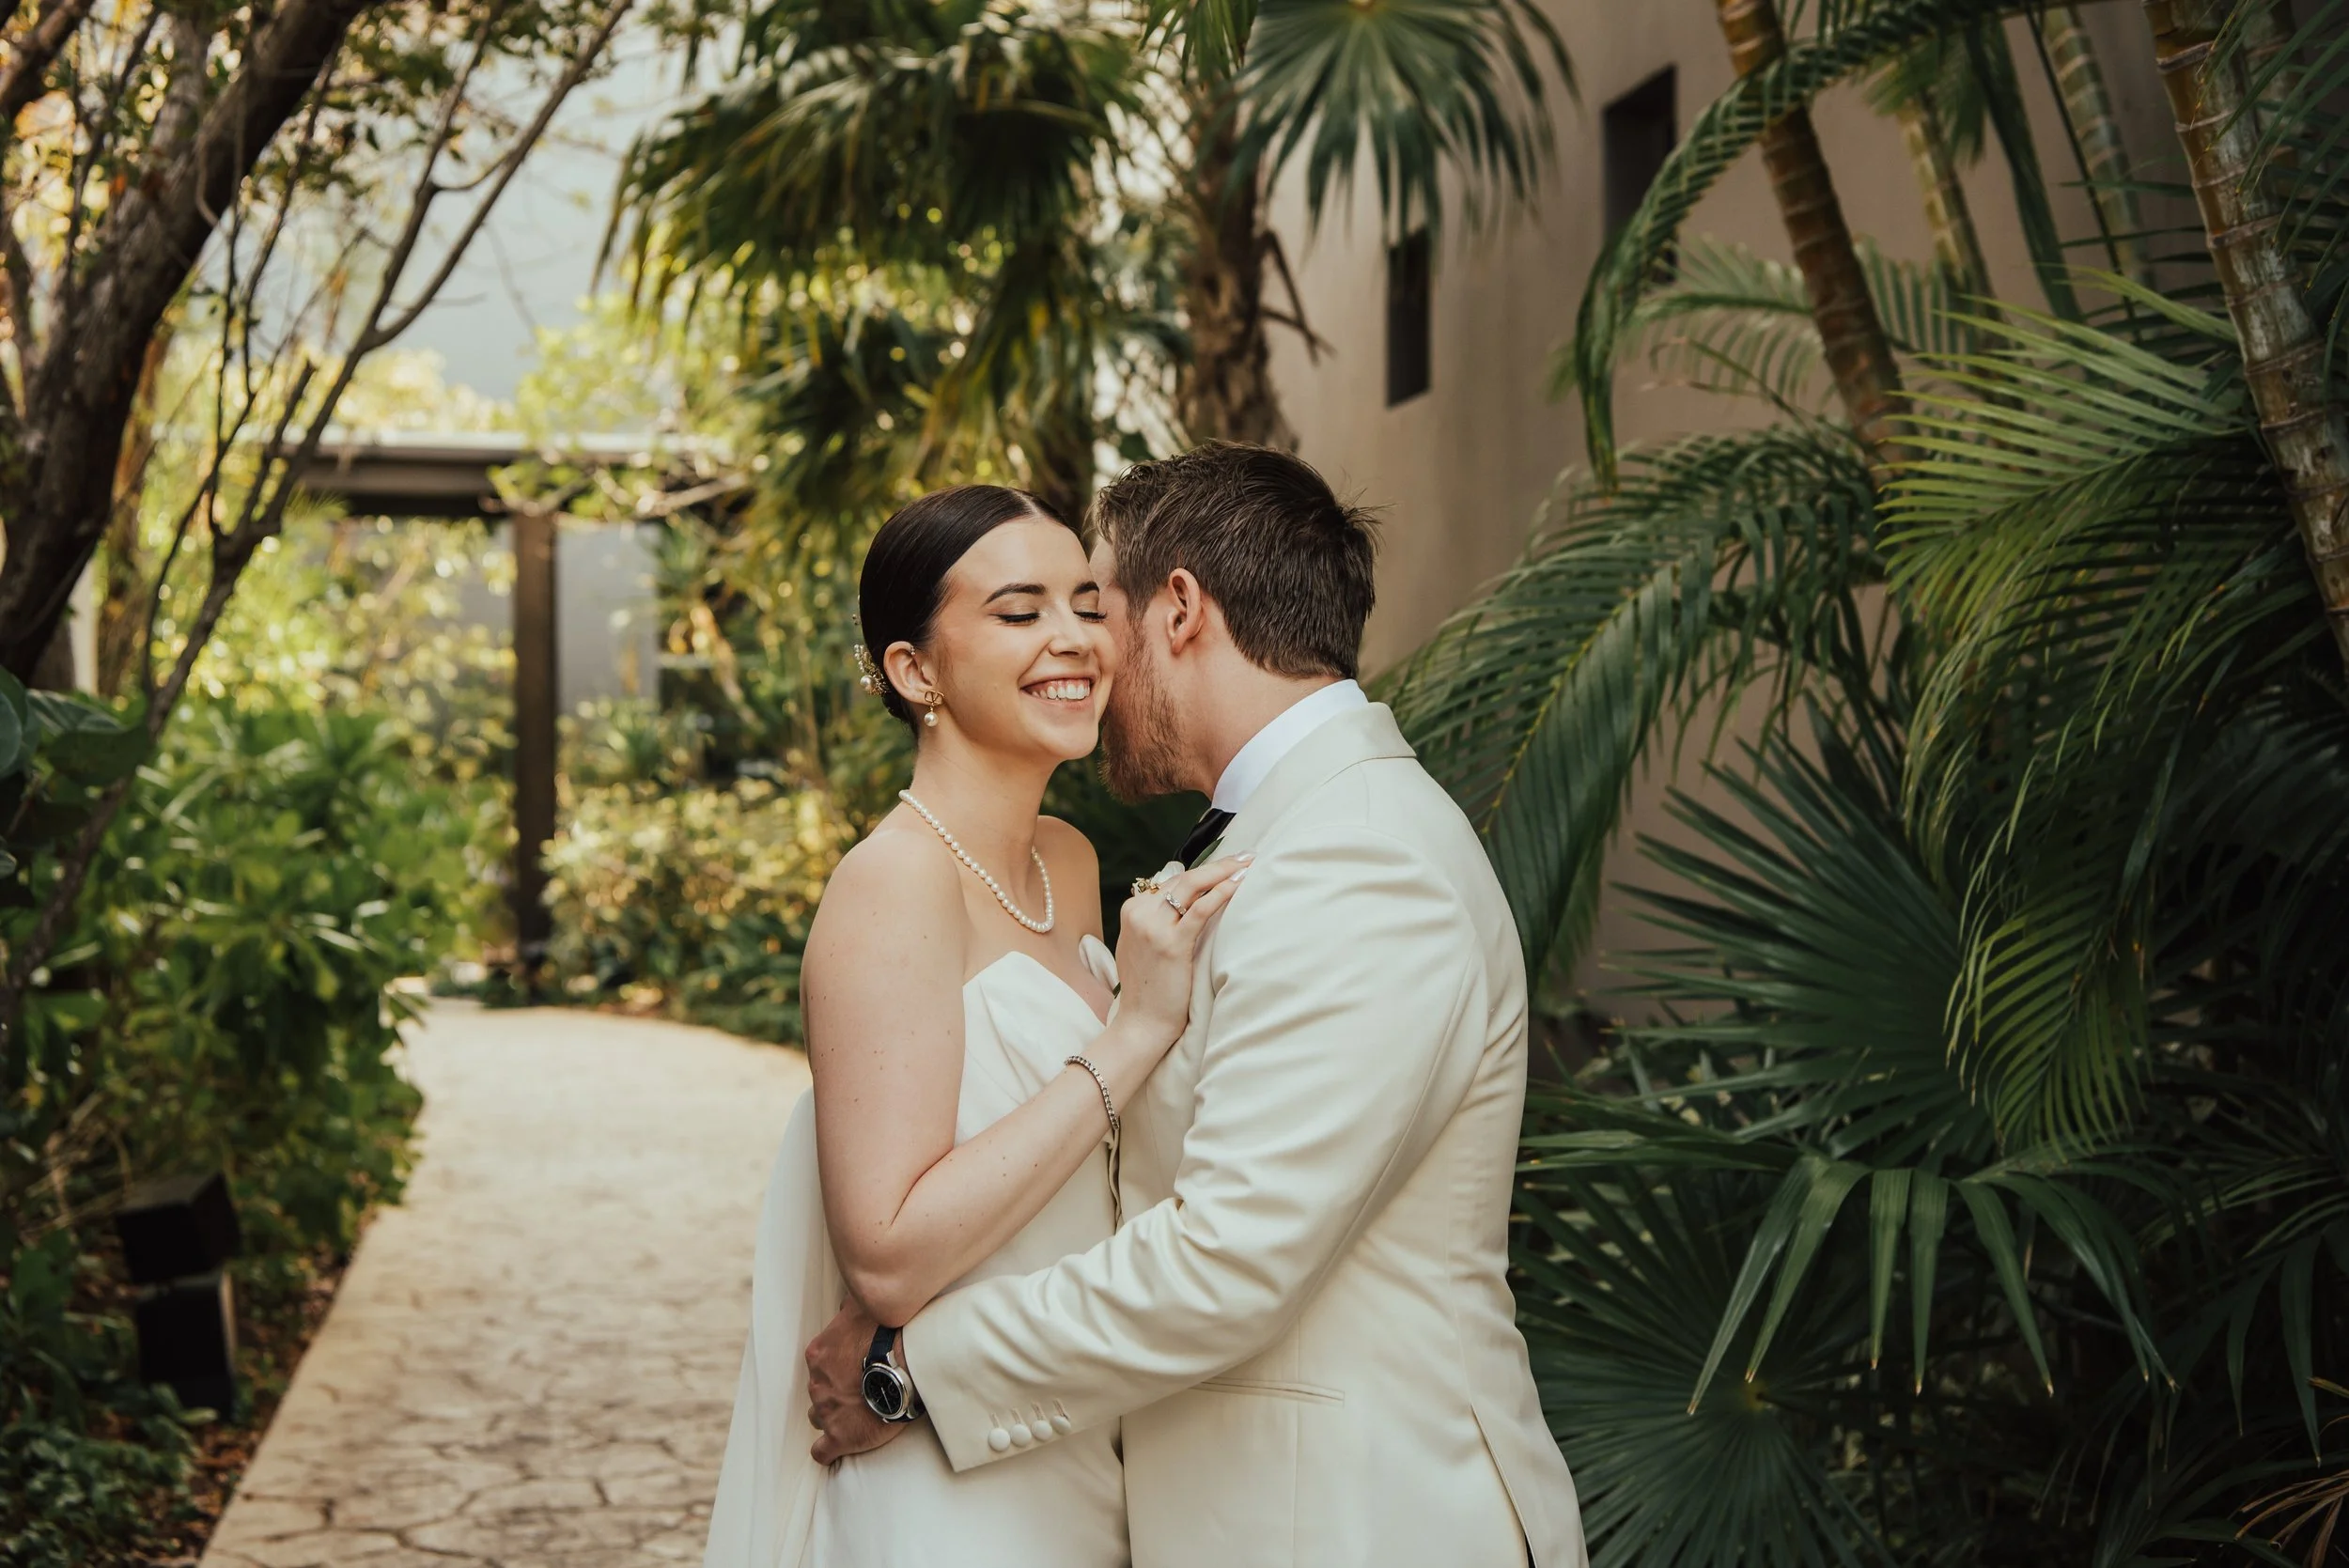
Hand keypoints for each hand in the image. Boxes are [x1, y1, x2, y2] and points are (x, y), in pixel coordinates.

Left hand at [805, 1296, 908, 1464]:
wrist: (903, 1366)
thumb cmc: (887, 1334)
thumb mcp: (864, 1308)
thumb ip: (851, 1306)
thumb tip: (850, 1298)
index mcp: (819, 1354)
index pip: (820, 1363)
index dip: (837, 1366)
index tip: (855, 1367)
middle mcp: (817, 1383)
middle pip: (819, 1390)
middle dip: (835, 1391)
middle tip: (861, 1389)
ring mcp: (826, 1411)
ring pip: (818, 1417)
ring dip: (833, 1416)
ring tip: (855, 1415)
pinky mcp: (839, 1438)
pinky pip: (822, 1451)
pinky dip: (828, 1450)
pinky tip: (838, 1447)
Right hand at [1112, 854, 1249, 1042]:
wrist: (1142, 1022)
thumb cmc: (1149, 987)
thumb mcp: (1143, 945)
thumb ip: (1158, 920)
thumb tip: (1186, 901)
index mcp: (1132, 910)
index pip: (1173, 880)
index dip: (1204, 871)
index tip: (1229, 863)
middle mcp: (1139, 913)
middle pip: (1185, 878)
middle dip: (1219, 864)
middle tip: (1247, 855)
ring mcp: (1152, 927)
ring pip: (1192, 886)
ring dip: (1224, 872)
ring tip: (1249, 865)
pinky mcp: (1171, 944)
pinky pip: (1200, 909)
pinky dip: (1221, 893)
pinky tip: (1238, 885)